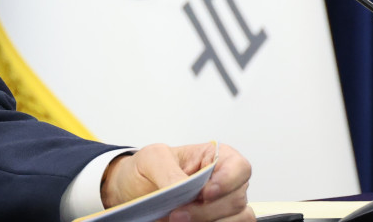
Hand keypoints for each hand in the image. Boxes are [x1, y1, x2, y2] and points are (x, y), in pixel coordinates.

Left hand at [102, 143, 251, 221]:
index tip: (205, 193)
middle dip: (206, 209)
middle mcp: (225, 181)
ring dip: (208, 221)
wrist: (133, 191)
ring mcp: (224, 204)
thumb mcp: (151, 159)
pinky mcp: (218, 220)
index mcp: (213, 157)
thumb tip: (184, 187)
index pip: (239, 167)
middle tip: (177, 213)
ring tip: (177, 219)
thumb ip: (168, 170)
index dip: (228, 180)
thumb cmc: (146, 170)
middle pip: (236, 198)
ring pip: (238, 218)